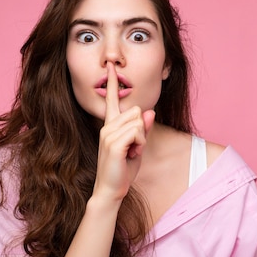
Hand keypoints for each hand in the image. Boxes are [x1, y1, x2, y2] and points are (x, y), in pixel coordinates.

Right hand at [92, 62, 154, 200]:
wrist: (110, 190)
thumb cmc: (123, 170)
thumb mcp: (136, 147)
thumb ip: (142, 130)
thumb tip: (149, 112)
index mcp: (110, 126)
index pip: (111, 100)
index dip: (112, 83)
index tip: (111, 67)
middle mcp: (107, 127)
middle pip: (136, 111)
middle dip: (142, 130)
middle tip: (134, 148)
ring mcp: (108, 134)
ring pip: (138, 122)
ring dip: (141, 139)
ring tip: (131, 153)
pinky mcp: (114, 143)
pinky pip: (137, 132)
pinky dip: (140, 144)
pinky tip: (131, 155)